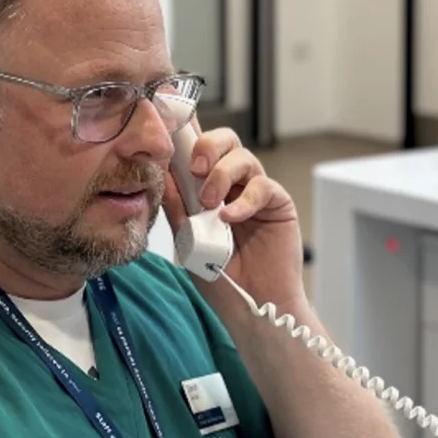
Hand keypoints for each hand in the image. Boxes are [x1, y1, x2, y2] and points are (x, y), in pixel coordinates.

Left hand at [161, 123, 305, 312]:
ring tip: (210, 204)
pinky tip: (231, 217)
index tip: (170, 131)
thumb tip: (159, 173)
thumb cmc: (220, 278)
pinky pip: (263, 186)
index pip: (197, 151)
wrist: (251, 306)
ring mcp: (254, 192)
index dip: (186, 135)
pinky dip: (244, 199)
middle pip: (224, 141)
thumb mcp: (186, 239)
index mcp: (206, 188)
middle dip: (207, 147)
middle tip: (194, 169)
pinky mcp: (278, 204)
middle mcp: (231, 185)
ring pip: (243, 157)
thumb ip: (176, 206)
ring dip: (221, 174)